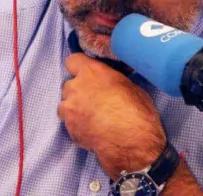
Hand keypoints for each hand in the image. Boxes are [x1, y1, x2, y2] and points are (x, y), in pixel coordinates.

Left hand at [58, 53, 166, 179]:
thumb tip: (110, 82)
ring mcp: (70, 109)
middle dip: (78, 90)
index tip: (87, 74)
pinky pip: (69, 123)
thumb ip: (112, 80)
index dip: (79, 67)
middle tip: (94, 99)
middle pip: (69, 84)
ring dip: (75, 108)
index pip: (73, 60)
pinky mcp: (69, 128)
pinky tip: (92, 130)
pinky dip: (77, 125)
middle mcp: (76, 87)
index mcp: (91, 72)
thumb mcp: (131, 87)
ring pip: (65, 104)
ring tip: (91, 116)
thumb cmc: (137, 112)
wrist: (131, 143)